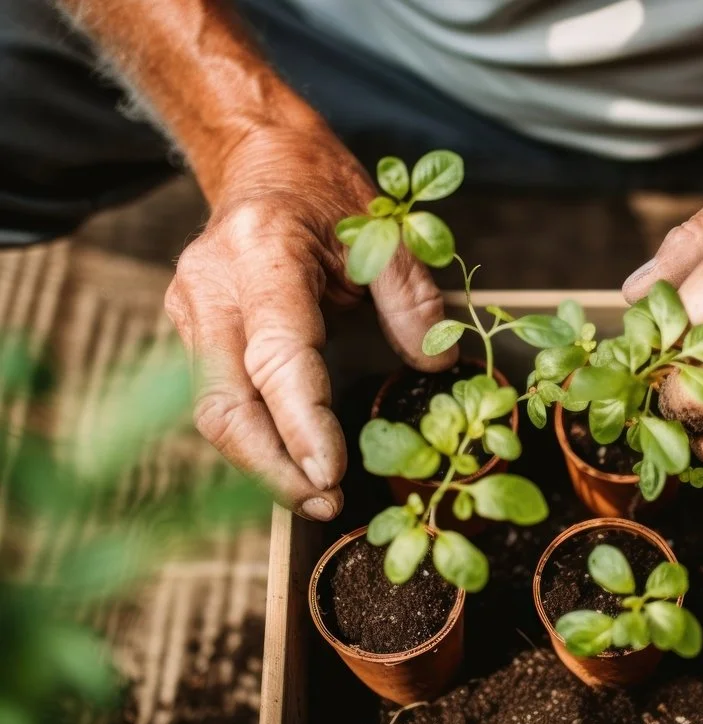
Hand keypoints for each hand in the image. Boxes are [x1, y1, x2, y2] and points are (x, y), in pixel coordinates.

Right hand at [165, 123, 454, 519]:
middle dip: (273, 468)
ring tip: (315, 496)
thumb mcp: (383, 230)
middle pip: (225, 404)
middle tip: (326, 504)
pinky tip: (291, 463)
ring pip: (213, 412)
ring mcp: (189, 311)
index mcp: (262, 254)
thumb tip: (435, 364)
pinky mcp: (189, 331)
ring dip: (261, 464)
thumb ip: (413, 297)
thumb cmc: (324, 195)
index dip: (302, 424)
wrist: (262, 162)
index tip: (331, 474)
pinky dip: (253, 438)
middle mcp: (211, 288)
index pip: (276, 358)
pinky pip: (217, 399)